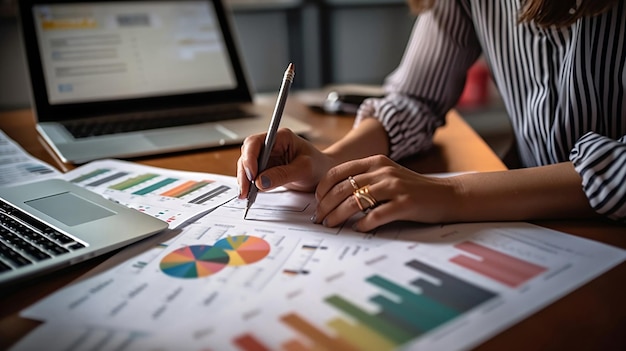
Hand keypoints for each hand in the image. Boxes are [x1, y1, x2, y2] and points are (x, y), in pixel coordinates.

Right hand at [237, 128, 333, 197]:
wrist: (324, 174)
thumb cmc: (319, 166)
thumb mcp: (304, 169)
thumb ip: (282, 175)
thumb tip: (260, 182)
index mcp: (280, 137)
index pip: (256, 142)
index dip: (249, 157)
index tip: (252, 174)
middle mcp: (271, 145)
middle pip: (247, 154)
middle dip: (244, 173)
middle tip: (246, 191)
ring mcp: (267, 157)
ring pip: (247, 166)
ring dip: (244, 181)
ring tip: (247, 196)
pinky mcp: (266, 168)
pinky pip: (252, 175)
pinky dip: (249, 185)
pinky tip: (250, 195)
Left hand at [313, 154, 457, 230]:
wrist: (448, 195)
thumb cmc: (413, 190)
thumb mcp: (387, 176)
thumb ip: (365, 179)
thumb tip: (334, 195)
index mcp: (375, 162)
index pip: (338, 172)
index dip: (323, 188)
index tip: (317, 202)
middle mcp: (383, 171)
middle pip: (342, 188)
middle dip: (326, 205)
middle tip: (319, 218)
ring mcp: (395, 187)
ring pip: (355, 201)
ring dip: (338, 215)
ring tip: (331, 224)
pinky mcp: (405, 204)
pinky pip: (376, 215)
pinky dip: (363, 224)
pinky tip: (358, 228)